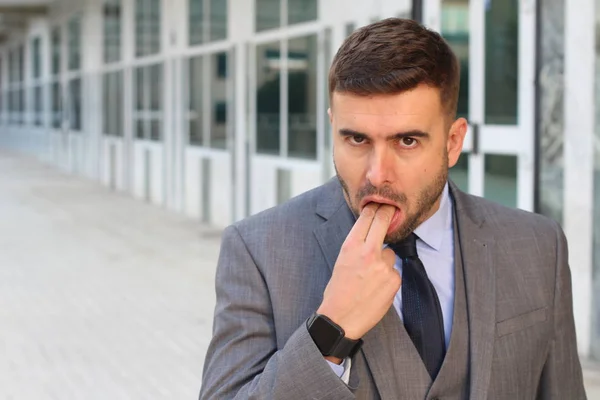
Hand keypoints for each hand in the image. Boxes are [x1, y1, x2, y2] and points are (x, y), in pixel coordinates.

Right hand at [317, 203, 400, 340]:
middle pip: (383, 221)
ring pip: (390, 252)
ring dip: (385, 260)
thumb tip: (369, 234)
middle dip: (388, 213)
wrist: (341, 318)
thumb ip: (356, 246)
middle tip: (392, 208)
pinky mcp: (394, 279)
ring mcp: (383, 266)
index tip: (380, 204)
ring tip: (371, 277)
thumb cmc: (337, 291)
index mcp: (351, 246)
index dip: (375, 209)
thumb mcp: (341, 261)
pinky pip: (394, 271)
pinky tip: (376, 288)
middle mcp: (368, 252)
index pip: (366, 217)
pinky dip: (388, 278)